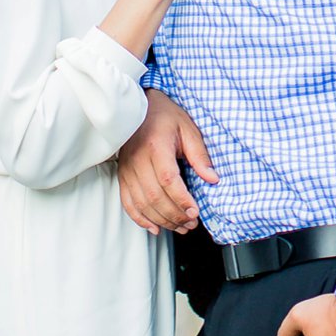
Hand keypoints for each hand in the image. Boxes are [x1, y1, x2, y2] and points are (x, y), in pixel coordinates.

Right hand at [119, 87, 216, 233]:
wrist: (136, 107)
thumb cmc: (164, 116)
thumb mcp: (188, 129)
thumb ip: (200, 155)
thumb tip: (212, 178)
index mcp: (156, 146)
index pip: (167, 179)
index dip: (181, 200)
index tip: (195, 211)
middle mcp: (138, 160)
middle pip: (154, 196)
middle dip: (174, 215)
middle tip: (191, 223)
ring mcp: (127, 169)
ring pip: (142, 203)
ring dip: (161, 220)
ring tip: (179, 227)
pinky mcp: (122, 176)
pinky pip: (128, 202)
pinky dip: (140, 219)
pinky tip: (155, 227)